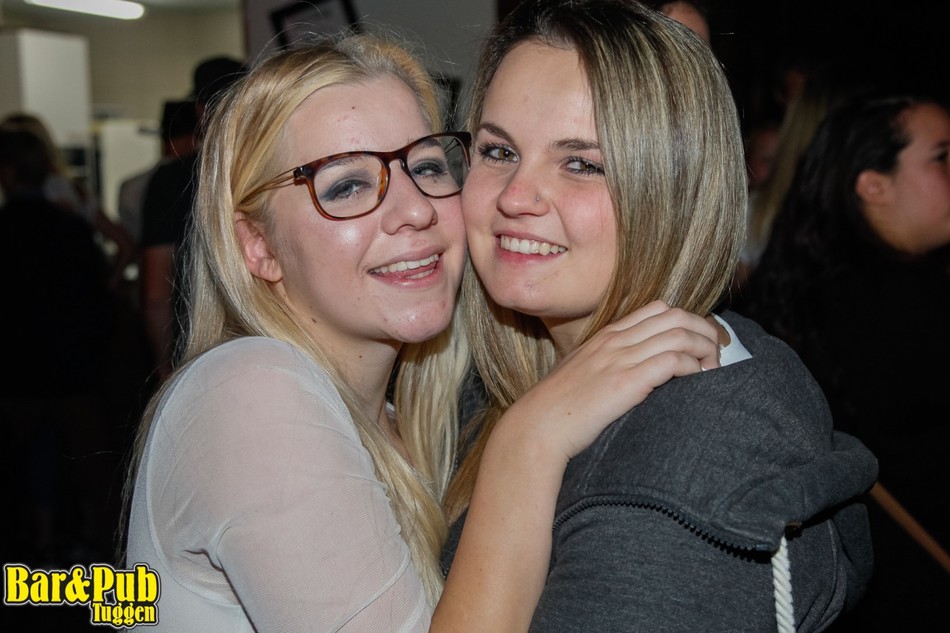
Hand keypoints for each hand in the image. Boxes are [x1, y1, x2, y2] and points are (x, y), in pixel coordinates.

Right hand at [505, 300, 719, 460]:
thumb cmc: (557, 408)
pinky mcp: (627, 381)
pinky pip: (673, 361)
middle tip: (717, 353)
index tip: (699, 341)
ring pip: (680, 335)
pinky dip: (693, 368)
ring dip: (705, 350)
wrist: (538, 426)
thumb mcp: (580, 373)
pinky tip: (698, 381)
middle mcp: (616, 340)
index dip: (687, 321)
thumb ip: (605, 364)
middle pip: (676, 316)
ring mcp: (621, 358)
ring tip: (713, 369)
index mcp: (606, 335)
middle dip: (705, 331)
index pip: (658, 309)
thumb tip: (631, 372)